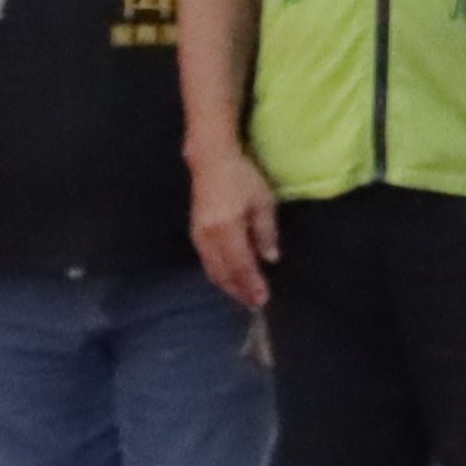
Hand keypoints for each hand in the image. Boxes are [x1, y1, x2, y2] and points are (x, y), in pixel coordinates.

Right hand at [187, 140, 279, 313]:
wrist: (211, 162)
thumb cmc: (242, 178)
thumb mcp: (262, 202)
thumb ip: (266, 232)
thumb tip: (270, 258)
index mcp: (227, 227)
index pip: (241, 264)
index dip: (252, 284)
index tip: (263, 299)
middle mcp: (209, 235)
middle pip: (224, 272)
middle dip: (240, 291)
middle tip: (255, 303)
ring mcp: (198, 236)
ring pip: (212, 270)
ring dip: (228, 286)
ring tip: (244, 296)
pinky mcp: (195, 234)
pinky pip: (206, 262)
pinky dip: (219, 275)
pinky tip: (230, 280)